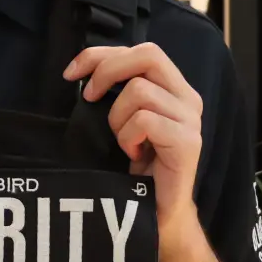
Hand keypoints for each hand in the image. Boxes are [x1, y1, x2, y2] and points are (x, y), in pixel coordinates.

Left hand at [65, 43, 202, 230]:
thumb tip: (82, 70)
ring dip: (118, 117)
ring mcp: (191, 119)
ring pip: (139, 91)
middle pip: (148, 55)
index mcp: (174, 88)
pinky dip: (127, 137)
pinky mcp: (187, 142)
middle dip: (108, 70)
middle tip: (89, 97)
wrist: (158, 211)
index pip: (141, 50)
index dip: (101, 54)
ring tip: (123, 141)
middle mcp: (187, 98)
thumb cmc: (137, 166)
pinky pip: (144, 120)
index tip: (71, 72)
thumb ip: (117, 91)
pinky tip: (133, 154)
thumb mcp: (123, 120)